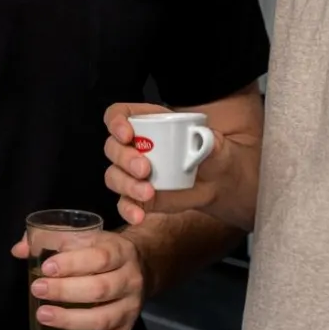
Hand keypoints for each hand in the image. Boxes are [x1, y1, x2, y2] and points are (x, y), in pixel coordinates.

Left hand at [11, 231, 144, 329]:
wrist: (143, 265)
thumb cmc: (103, 251)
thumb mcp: (85, 237)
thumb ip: (52, 239)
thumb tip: (19, 250)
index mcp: (121, 252)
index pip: (100, 258)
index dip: (72, 263)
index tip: (45, 268)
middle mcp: (130, 280)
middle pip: (100, 289)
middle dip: (65, 291)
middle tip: (37, 289)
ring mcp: (131, 308)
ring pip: (104, 318)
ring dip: (71, 320)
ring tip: (43, 315)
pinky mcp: (127, 329)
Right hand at [103, 102, 224, 224]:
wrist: (216, 182)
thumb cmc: (210, 153)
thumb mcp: (214, 142)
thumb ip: (209, 140)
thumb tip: (203, 140)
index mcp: (147, 123)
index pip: (118, 115)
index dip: (116, 122)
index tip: (127, 134)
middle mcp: (133, 146)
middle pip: (112, 147)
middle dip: (124, 158)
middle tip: (144, 169)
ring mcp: (131, 172)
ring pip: (113, 175)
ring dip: (126, 184)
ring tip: (148, 192)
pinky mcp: (136, 196)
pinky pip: (123, 202)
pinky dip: (128, 209)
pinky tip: (138, 215)